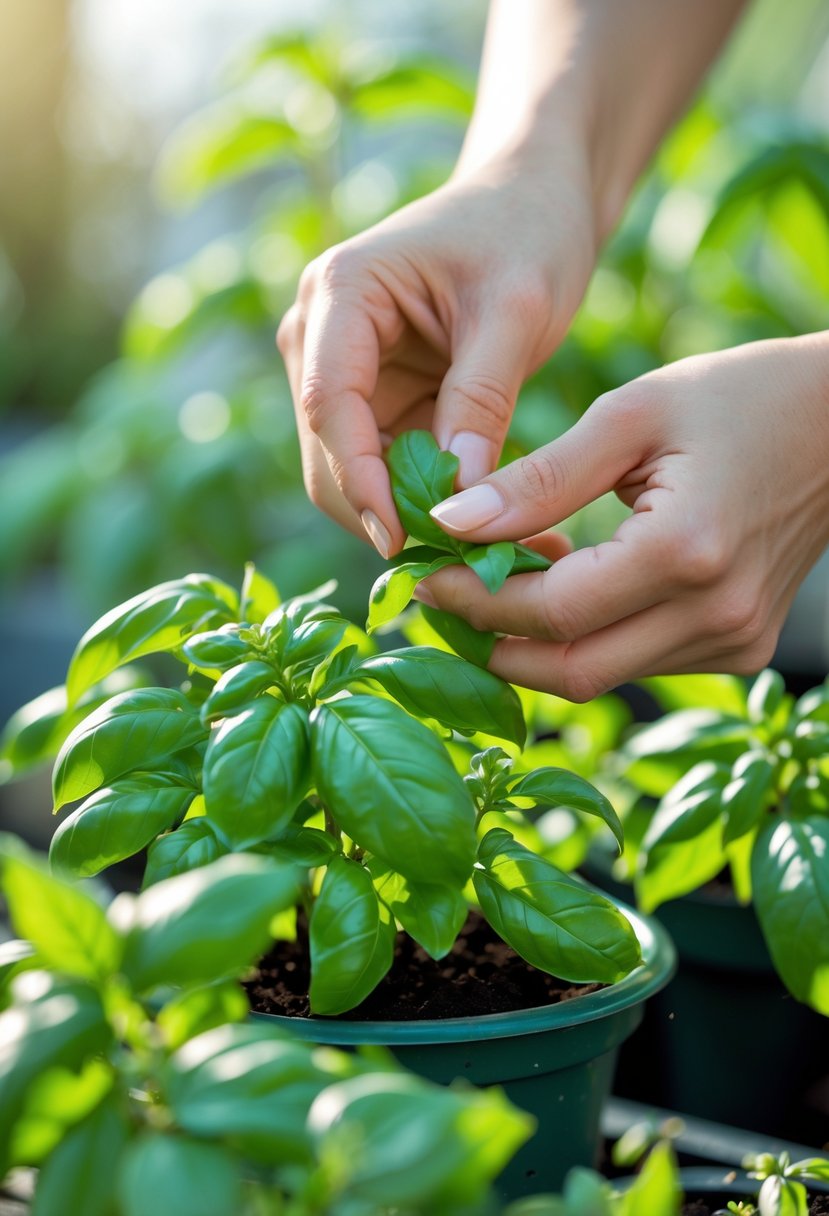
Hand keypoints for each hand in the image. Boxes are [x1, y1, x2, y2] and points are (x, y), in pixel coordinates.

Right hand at [277, 157, 594, 556]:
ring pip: (354, 475)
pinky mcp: (377, 401)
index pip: (326, 403)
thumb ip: (482, 399)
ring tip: (495, 552)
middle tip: (465, 565)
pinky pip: (389, 471)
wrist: (534, 200)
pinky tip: (489, 526)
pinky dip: (430, 505)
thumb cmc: (526, 230)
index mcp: (340, 293)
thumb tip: (460, 498)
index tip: (402, 539)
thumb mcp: (516, 310)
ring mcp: (345, 372)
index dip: (359, 479)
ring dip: (411, 519)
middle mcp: (322, 336)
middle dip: (385, 513)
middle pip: (329, 453)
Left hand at [419, 335, 828, 698]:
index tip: (427, 575)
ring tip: (498, 583)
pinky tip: (564, 587)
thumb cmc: (738, 399)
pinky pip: (638, 664)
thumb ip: (538, 479)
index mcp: (687, 551)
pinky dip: (587, 638)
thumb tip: (452, 524)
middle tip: (445, 600)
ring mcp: (735, 642)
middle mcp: (716, 615)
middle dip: (494, 644)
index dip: (478, 602)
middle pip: (572, 670)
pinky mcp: (740, 648)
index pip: (554, 612)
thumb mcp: (631, 416)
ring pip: (601, 676)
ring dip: (536, 644)